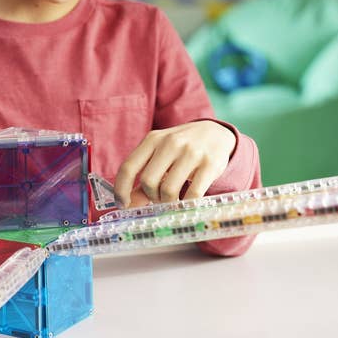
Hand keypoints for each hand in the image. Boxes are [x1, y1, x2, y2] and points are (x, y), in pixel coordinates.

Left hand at [114, 120, 235, 207]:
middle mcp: (170, 143)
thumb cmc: (182, 149)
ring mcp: (191, 152)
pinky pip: (192, 194)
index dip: (121, 190)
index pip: (128, 167)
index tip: (122, 204)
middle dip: (151, 197)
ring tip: (173, 199)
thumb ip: (145, 178)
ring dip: (168, 203)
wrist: (217, 133)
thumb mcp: (160, 155)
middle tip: (159, 199)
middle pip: (148, 182)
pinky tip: (187, 201)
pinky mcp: (210, 164)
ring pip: (168, 191)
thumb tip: (127, 205)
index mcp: (153, 139)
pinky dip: (186, 203)